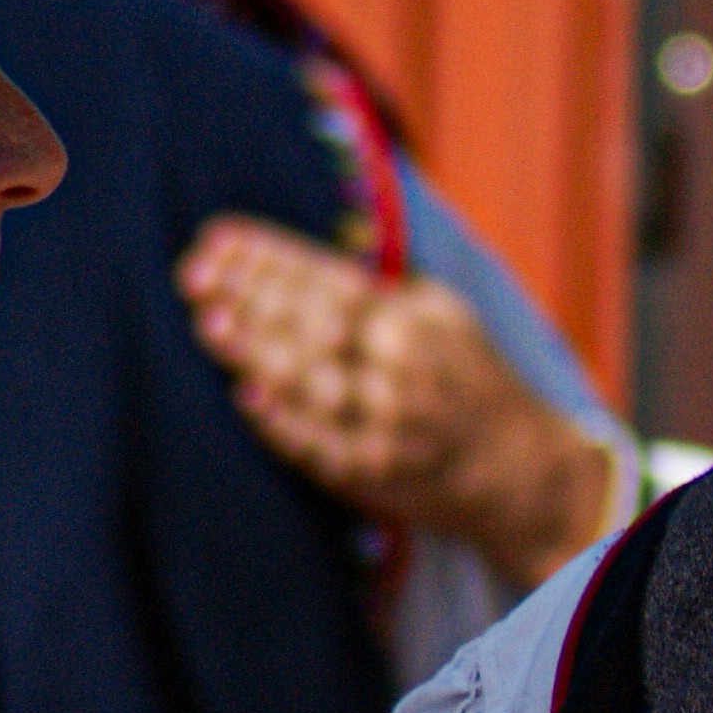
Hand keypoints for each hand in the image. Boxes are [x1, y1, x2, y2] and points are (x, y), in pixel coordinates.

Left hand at [176, 212, 611, 587]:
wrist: (517, 465)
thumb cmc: (469, 378)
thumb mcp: (444, 315)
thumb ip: (379, 291)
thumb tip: (295, 265)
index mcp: (414, 322)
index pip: (328, 279)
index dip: (268, 258)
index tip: (218, 239)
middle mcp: (401, 370)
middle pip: (313, 324)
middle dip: (250, 296)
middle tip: (195, 275)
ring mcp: (385, 425)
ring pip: (311, 382)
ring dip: (255, 351)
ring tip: (208, 321)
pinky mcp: (373, 474)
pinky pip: (321, 446)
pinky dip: (283, 422)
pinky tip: (247, 395)